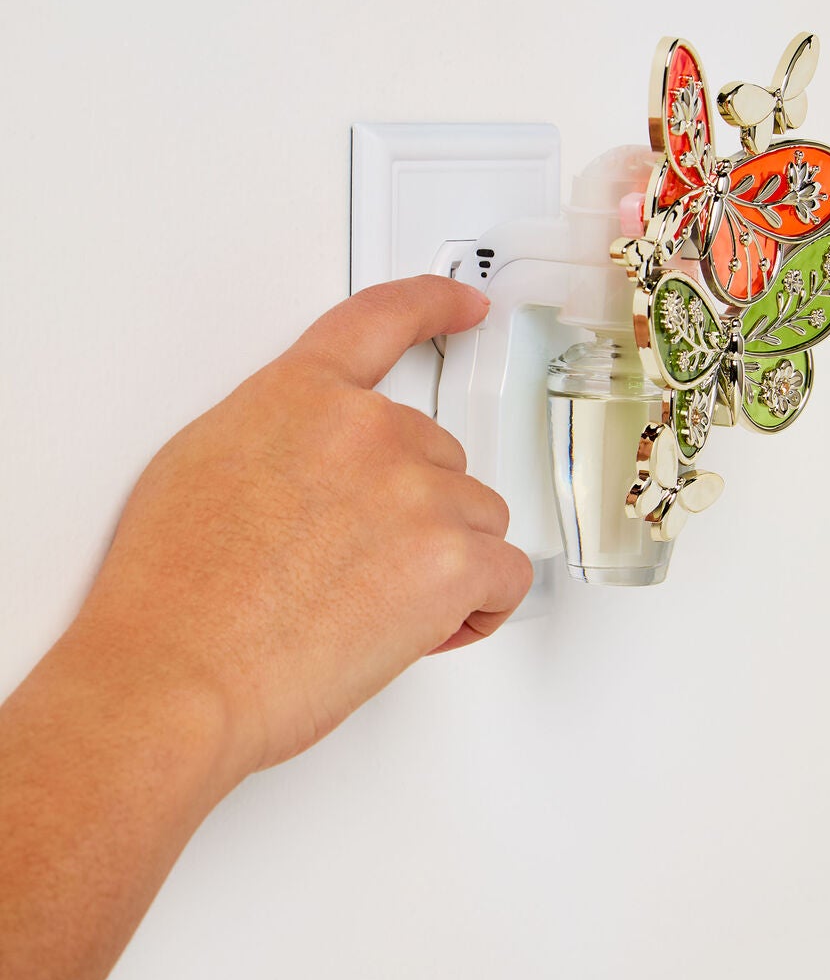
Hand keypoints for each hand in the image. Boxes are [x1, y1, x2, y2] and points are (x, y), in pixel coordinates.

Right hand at [67, 275, 532, 783]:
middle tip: (352, 573)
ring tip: (370, 611)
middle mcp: (365, 429)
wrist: (177, 673)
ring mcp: (413, 489)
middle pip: (439, 458)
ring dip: (445, 563)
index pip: (380, 321)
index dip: (433, 307)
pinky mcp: (450, 557)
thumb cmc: (172, 598)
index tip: (466, 306)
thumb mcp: (200, 469)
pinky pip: (506, 575)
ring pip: (476, 519)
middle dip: (413, 515)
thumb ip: (281, 443)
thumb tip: (315, 475)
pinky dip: (480, 608)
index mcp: (300, 397)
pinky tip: (425, 630)